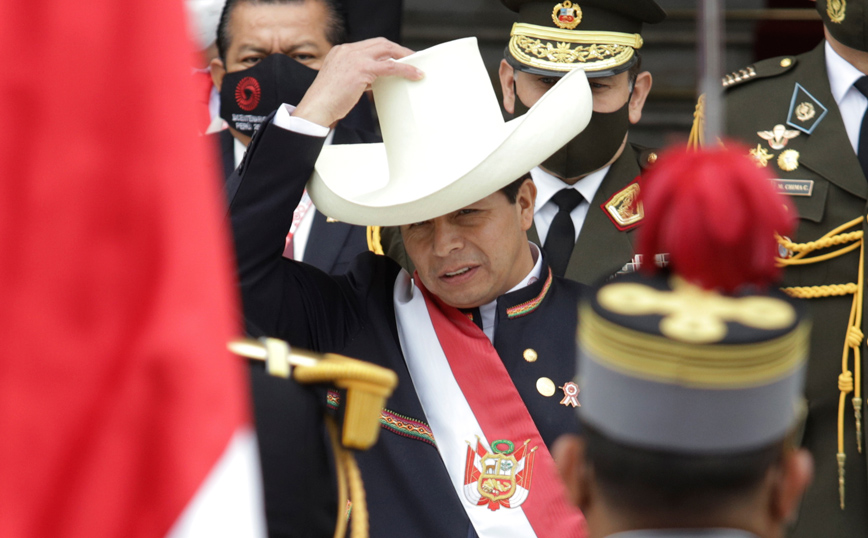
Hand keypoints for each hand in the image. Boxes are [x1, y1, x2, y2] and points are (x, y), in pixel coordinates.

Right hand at [292, 38, 422, 127]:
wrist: (317, 108)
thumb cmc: (327, 101)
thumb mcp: (343, 82)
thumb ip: (359, 76)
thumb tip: (375, 79)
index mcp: (341, 51)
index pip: (370, 44)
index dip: (387, 50)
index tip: (397, 57)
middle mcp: (347, 50)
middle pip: (381, 43)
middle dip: (399, 50)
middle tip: (412, 59)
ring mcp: (354, 58)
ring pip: (387, 51)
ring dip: (404, 57)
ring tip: (416, 67)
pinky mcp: (361, 69)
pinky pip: (390, 66)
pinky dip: (405, 69)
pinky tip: (414, 74)